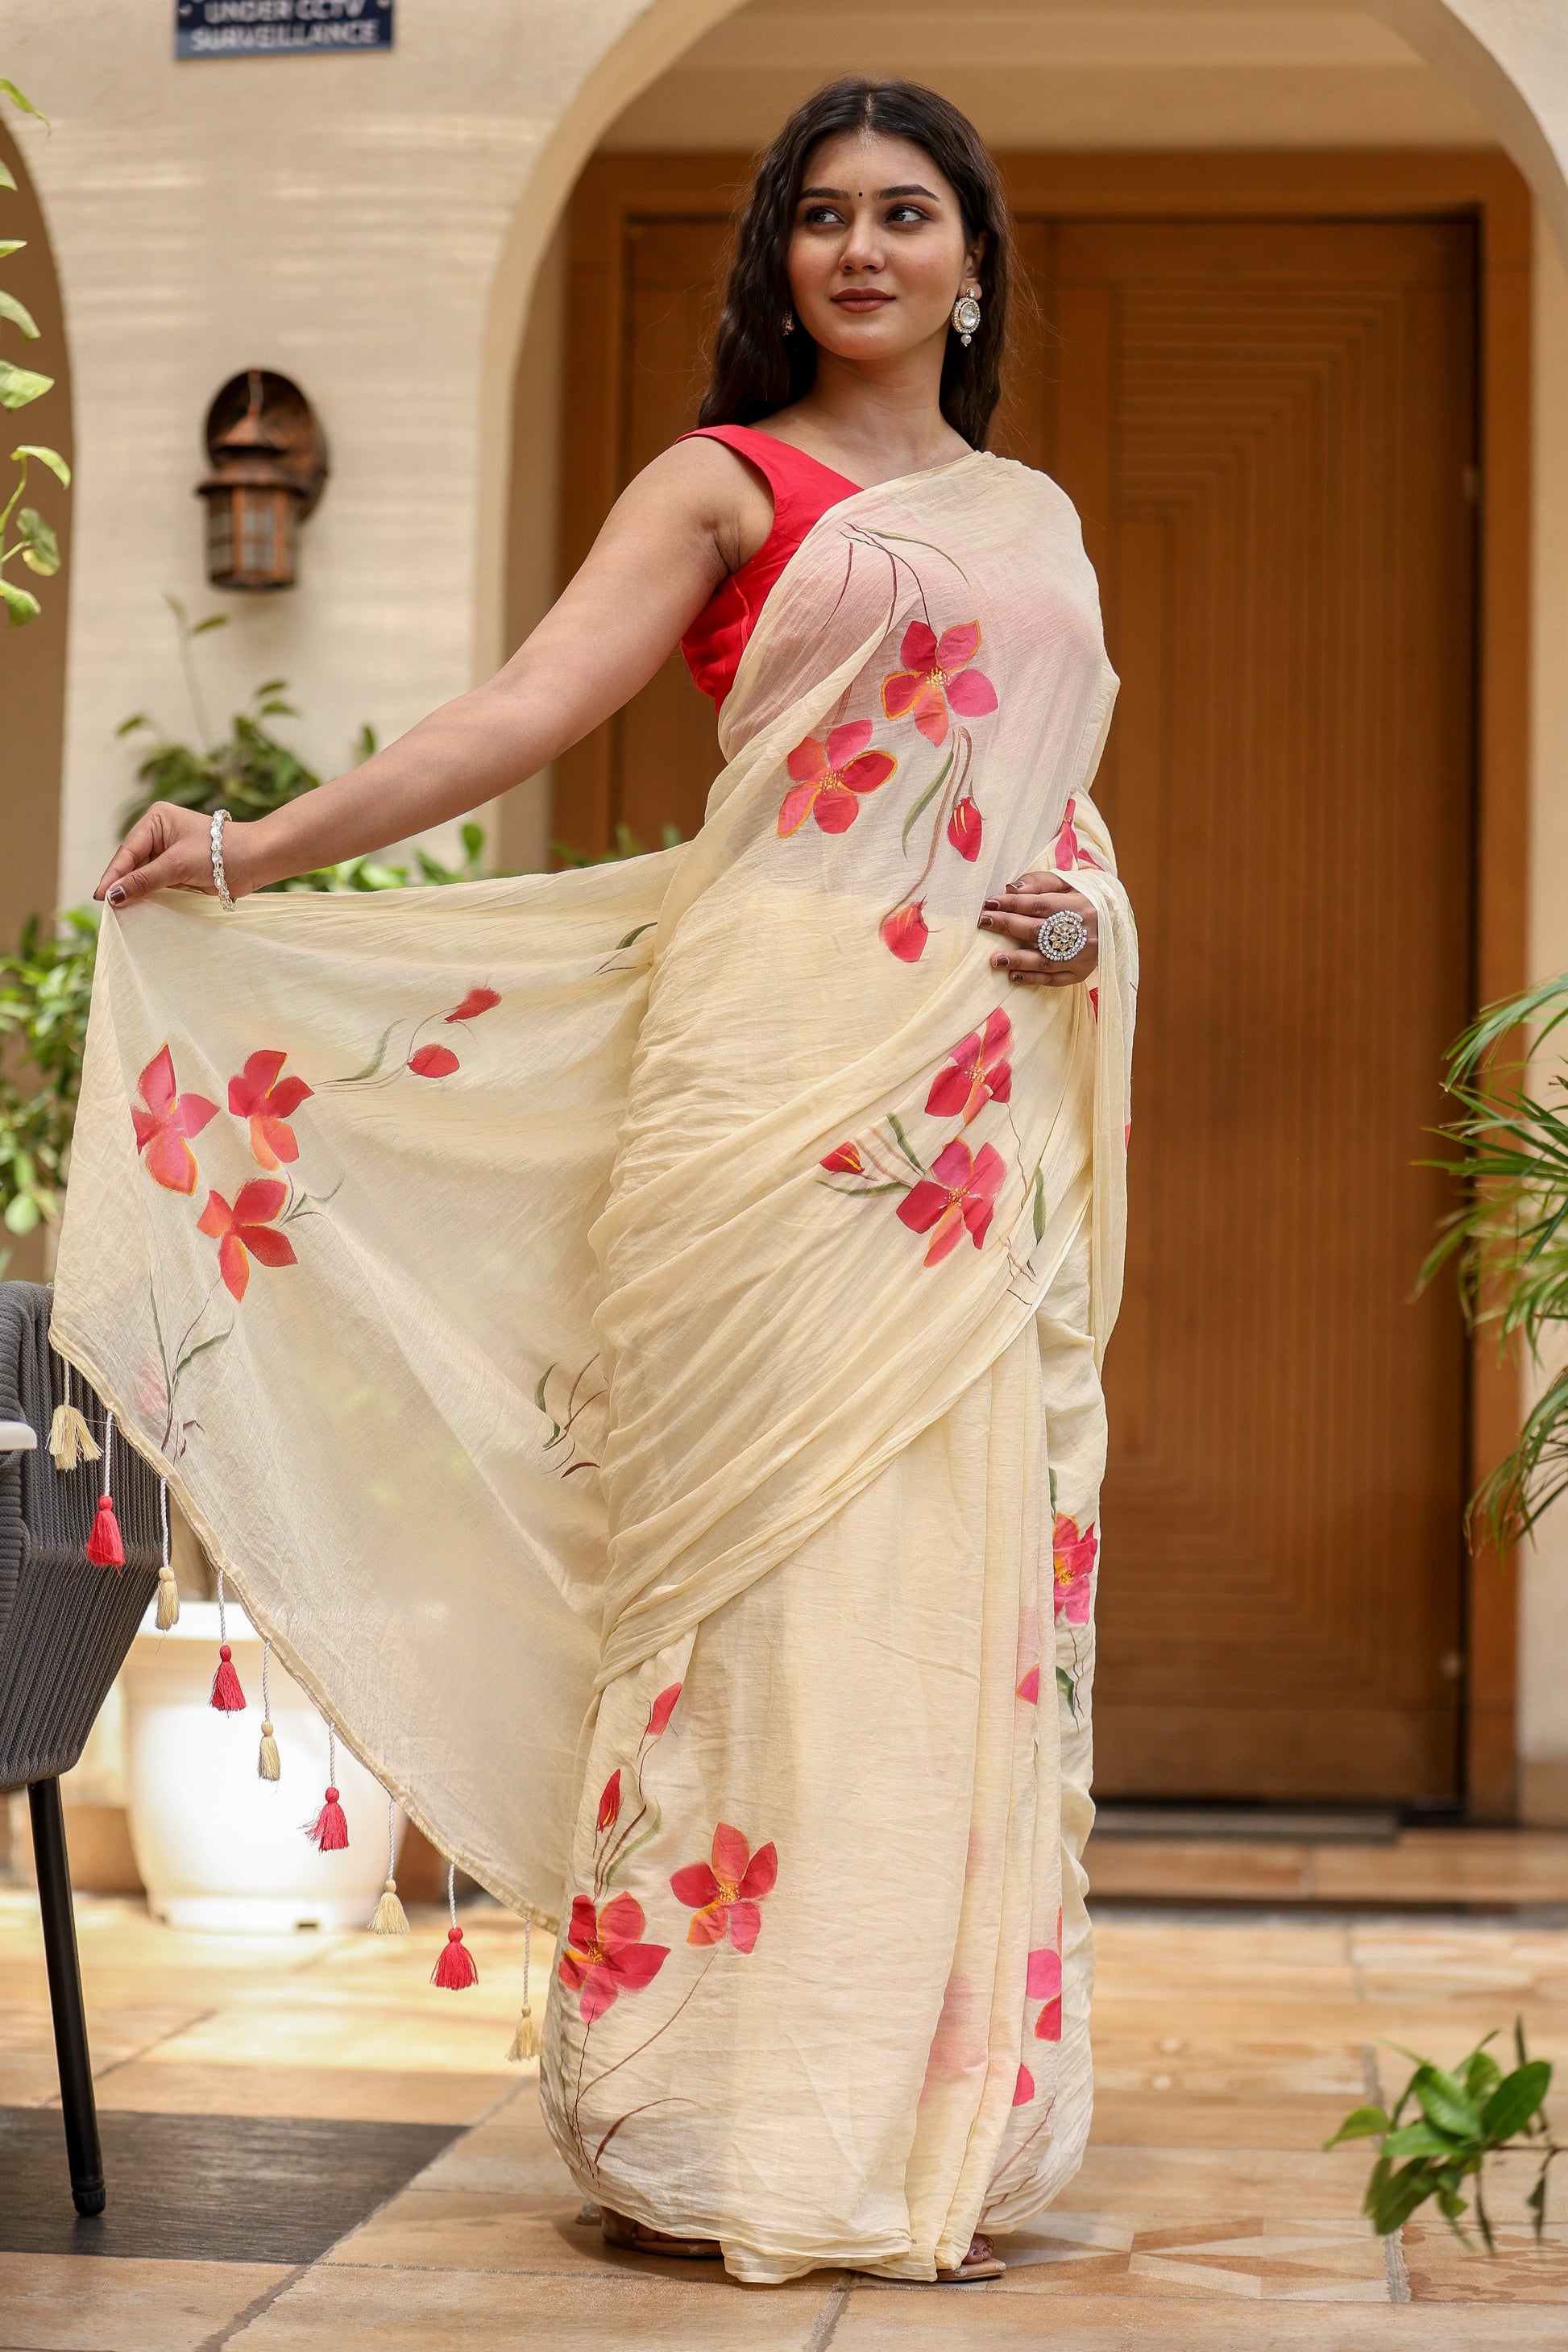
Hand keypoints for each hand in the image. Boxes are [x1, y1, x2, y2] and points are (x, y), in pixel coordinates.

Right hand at [95, 804, 258, 908]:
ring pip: (144, 876)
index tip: (100, 897)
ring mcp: (169, 853)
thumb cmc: (220, 852)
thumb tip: (113, 896)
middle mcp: (159, 834)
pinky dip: (151, 897)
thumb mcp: (178, 864)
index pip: (128, 851)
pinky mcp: (180, 871)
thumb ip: (145, 880)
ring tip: (120, 913)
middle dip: (122, 885)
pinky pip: (158, 885)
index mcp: (156, 820)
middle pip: (133, 864)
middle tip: (108, 910)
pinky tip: (140, 910)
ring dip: (136, 893)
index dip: (113, 875)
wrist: (258, 860)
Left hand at [977, 871, 1097, 984]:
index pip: (1039, 904)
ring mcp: (1082, 956)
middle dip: (1008, 925)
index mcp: (1079, 906)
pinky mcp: (1082, 973)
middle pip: (1039, 930)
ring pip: (1045, 959)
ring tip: (994, 959)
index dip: (1013, 904)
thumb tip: (1011, 889)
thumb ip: (1040, 882)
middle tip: (984, 922)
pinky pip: (1055, 979)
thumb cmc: (1088, 897)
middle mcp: (1082, 932)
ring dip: (1018, 960)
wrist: (1119, 920)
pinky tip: (1013, 976)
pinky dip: (1033, 978)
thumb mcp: (1070, 882)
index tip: (990, 903)